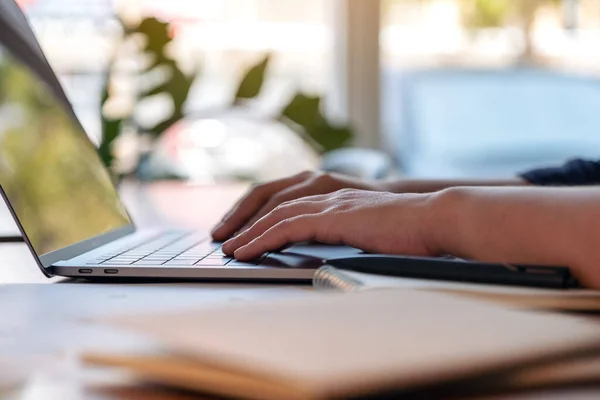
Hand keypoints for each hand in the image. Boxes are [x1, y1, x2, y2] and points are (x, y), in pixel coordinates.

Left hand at [222, 189, 437, 260]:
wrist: (434, 220)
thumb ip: (346, 234)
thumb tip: (330, 250)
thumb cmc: (409, 231)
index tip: (242, 230)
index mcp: (334, 197)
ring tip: (228, 248)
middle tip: (221, 236)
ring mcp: (329, 203)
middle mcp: (327, 194)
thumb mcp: (370, 231)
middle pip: (271, 201)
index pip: (285, 200)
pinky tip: (247, 251)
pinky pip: (287, 226)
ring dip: (247, 231)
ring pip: (275, 213)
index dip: (259, 214)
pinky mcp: (333, 216)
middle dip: (242, 219)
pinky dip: (262, 239)